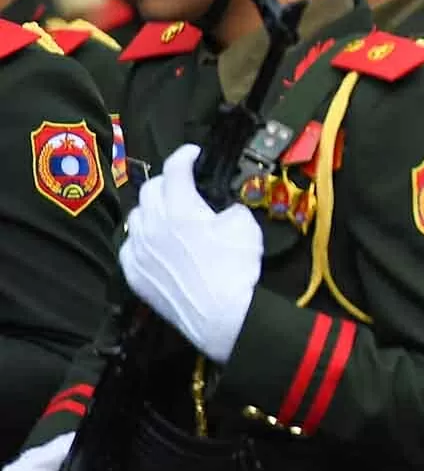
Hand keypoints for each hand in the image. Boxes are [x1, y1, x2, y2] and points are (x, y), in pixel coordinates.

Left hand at [119, 144, 260, 362]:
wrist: (222, 316)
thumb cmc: (236, 268)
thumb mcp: (245, 226)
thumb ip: (228, 209)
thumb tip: (220, 211)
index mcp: (180, 207)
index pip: (175, 169)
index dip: (184, 155)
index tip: (193, 154)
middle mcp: (152, 224)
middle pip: (150, 189)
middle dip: (167, 182)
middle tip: (183, 186)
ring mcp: (139, 250)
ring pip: (136, 216)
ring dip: (151, 209)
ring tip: (167, 215)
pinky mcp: (133, 273)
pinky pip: (130, 246)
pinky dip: (142, 239)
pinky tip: (156, 245)